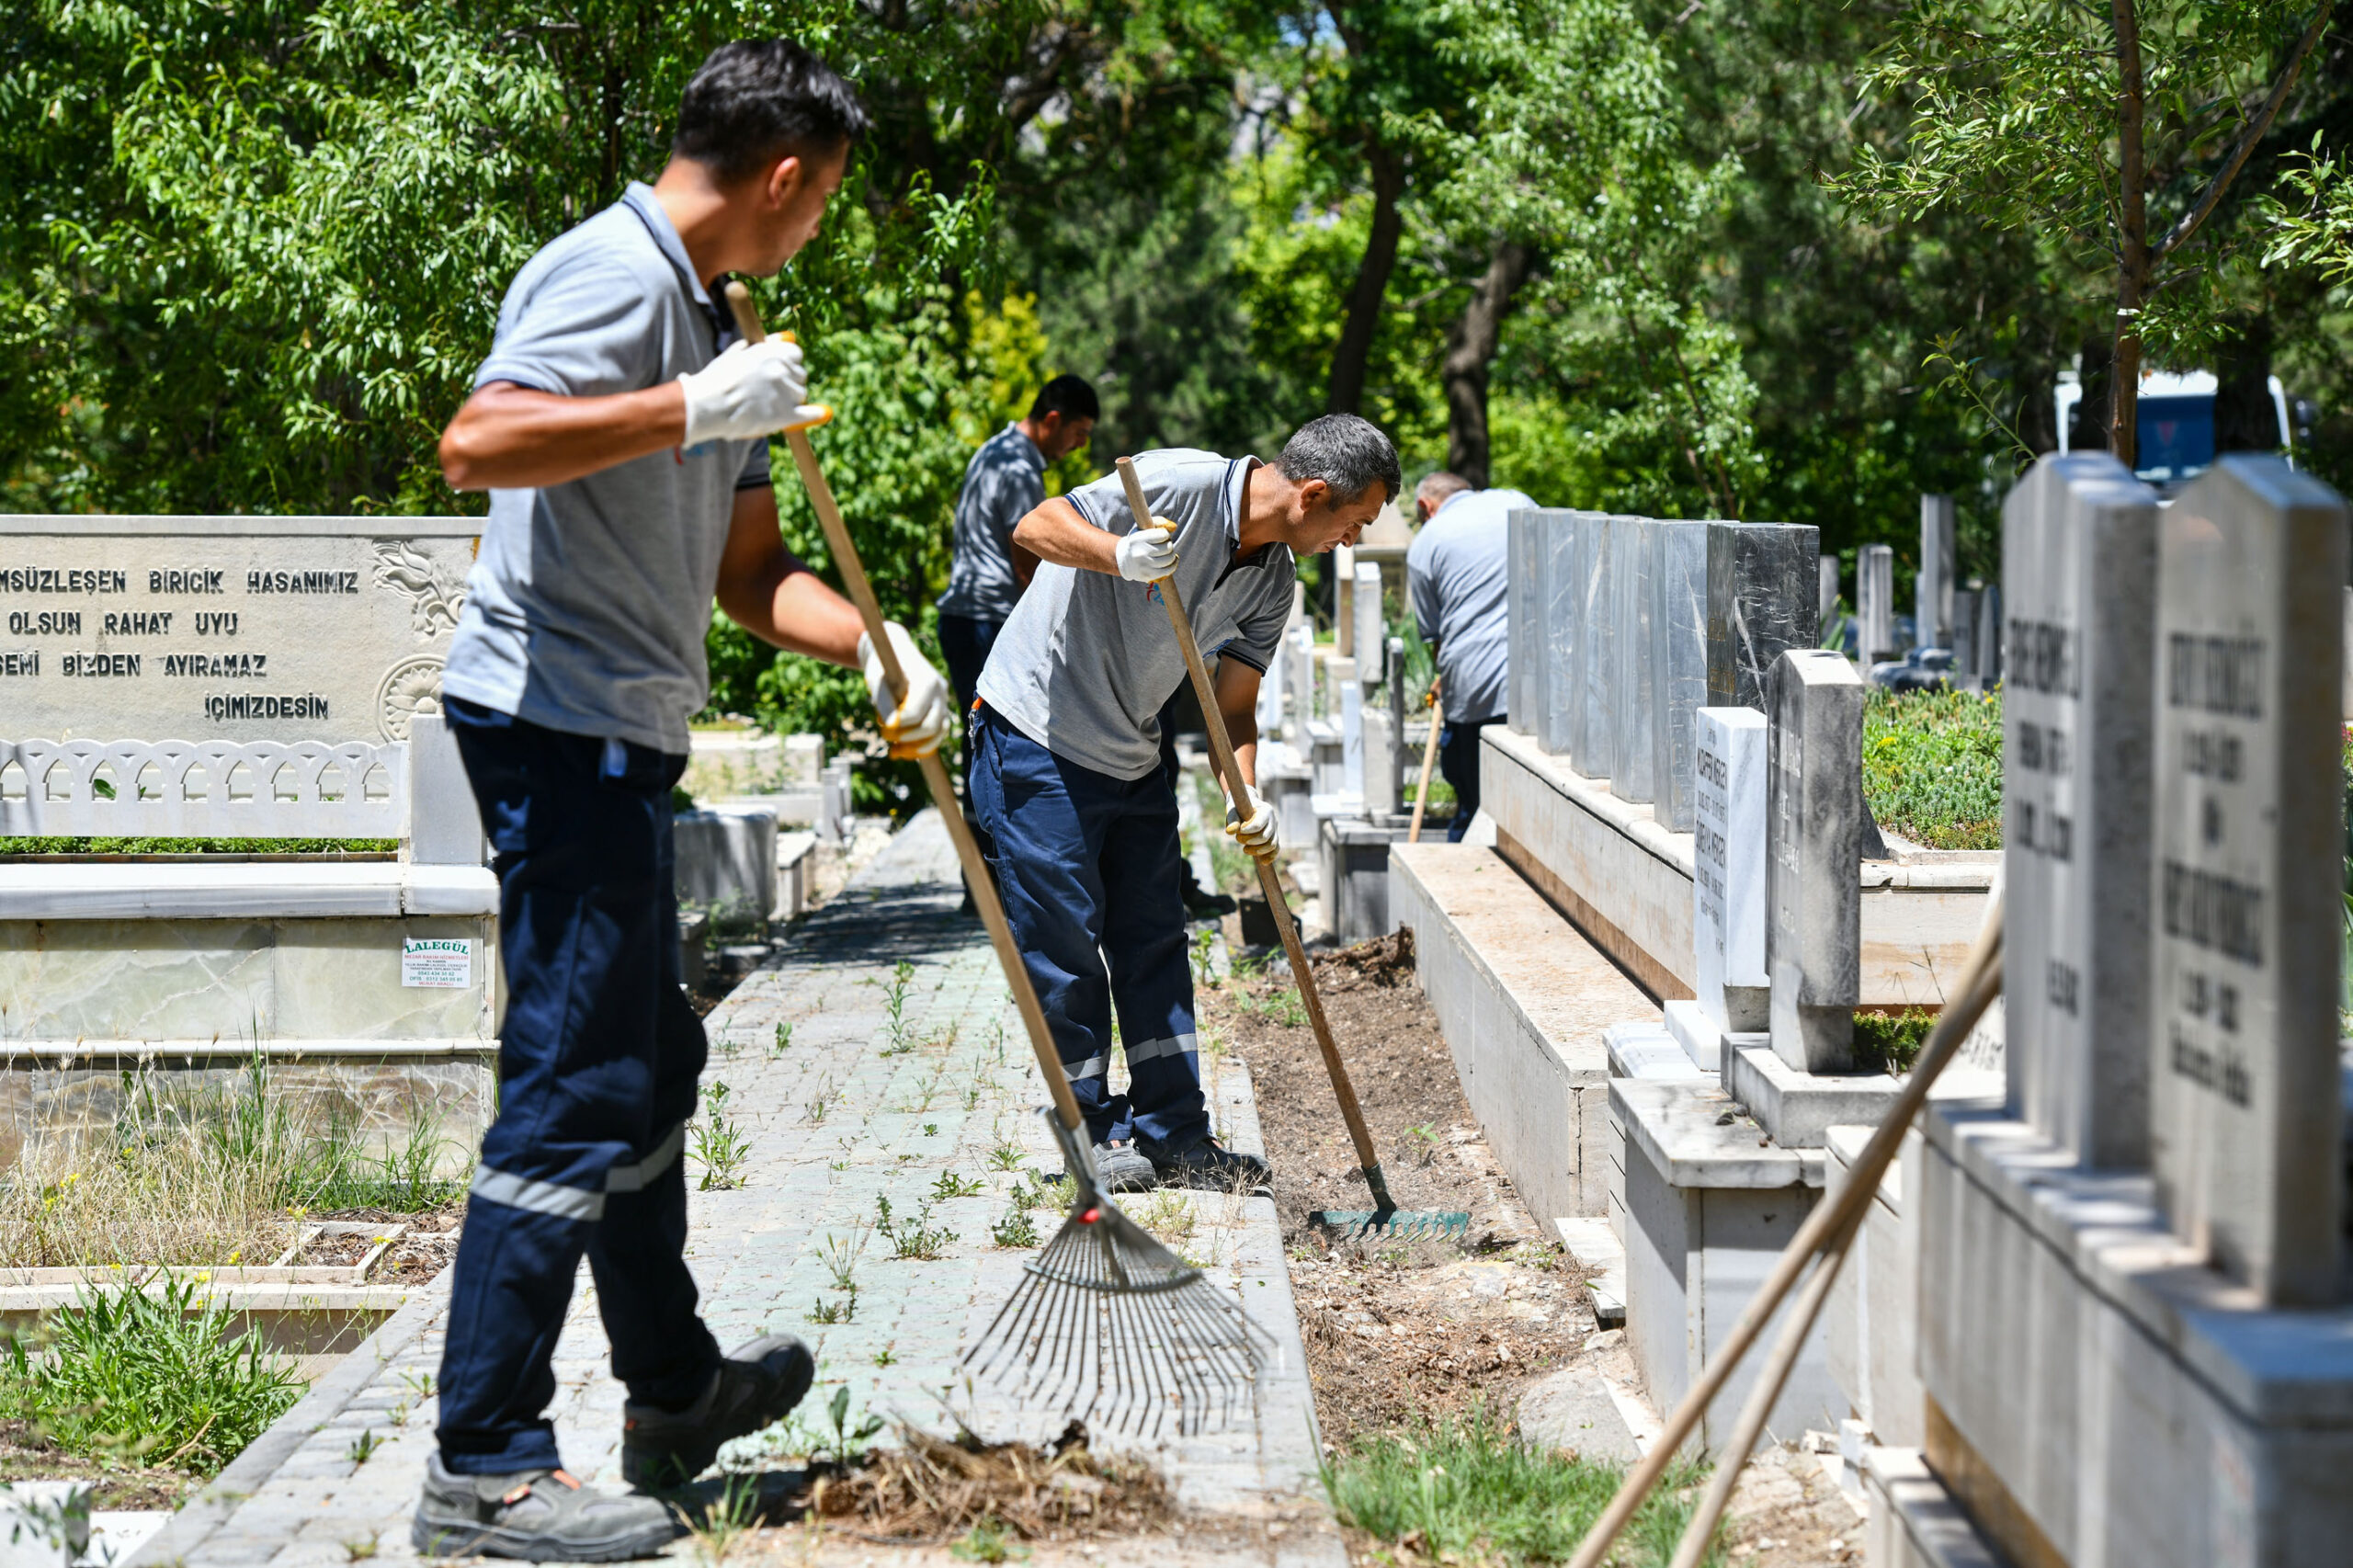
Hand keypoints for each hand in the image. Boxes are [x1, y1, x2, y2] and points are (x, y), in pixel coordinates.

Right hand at [678, 338, 817, 445]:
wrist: (707, 406)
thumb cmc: (716, 381)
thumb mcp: (736, 355)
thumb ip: (761, 346)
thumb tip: (783, 336)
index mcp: (770, 352)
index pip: (796, 354)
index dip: (790, 363)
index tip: (782, 371)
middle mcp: (781, 369)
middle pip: (800, 375)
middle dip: (790, 382)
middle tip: (772, 393)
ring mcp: (785, 392)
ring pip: (800, 395)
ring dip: (791, 400)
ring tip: (769, 406)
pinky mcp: (785, 415)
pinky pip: (807, 414)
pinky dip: (815, 415)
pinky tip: (822, 414)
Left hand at [859, 621, 948, 758]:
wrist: (895, 653)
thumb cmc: (883, 665)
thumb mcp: (878, 680)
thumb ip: (885, 702)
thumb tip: (892, 727)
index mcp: (927, 680)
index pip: (915, 714)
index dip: (898, 727)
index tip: (883, 729)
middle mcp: (940, 691)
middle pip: (931, 726)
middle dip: (908, 739)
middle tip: (885, 736)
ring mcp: (943, 701)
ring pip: (938, 733)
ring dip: (916, 748)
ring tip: (894, 752)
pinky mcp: (940, 711)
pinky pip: (938, 734)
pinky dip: (923, 746)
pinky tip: (904, 750)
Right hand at [1114, 517, 1179, 581]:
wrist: (1124, 561)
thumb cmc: (1138, 542)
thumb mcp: (1143, 529)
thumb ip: (1158, 522)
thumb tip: (1174, 527)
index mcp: (1139, 539)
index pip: (1163, 535)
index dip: (1166, 535)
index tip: (1162, 537)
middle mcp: (1140, 552)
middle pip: (1168, 547)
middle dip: (1169, 545)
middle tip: (1164, 545)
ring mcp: (1144, 565)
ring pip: (1169, 559)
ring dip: (1172, 555)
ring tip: (1167, 553)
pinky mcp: (1148, 575)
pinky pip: (1168, 570)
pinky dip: (1173, 565)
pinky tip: (1172, 561)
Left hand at [1225, 784, 1278, 862]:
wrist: (1248, 805)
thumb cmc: (1240, 807)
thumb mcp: (1234, 810)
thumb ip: (1232, 819)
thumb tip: (1230, 832)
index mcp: (1266, 810)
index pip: (1258, 825)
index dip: (1247, 831)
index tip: (1238, 832)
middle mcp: (1273, 820)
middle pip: (1265, 837)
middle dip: (1250, 841)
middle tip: (1238, 839)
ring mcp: (1275, 830)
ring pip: (1272, 844)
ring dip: (1257, 850)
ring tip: (1245, 849)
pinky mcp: (1274, 838)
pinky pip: (1276, 849)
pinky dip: (1270, 856)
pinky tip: (1263, 862)